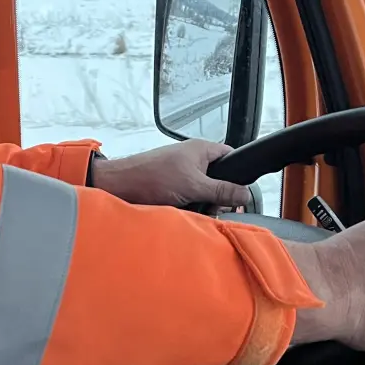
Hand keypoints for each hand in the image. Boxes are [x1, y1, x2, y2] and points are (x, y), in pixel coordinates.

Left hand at [88, 140, 251, 208]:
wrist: (119, 187)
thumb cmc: (152, 176)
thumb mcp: (194, 185)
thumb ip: (222, 190)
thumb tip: (245, 195)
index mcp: (202, 150)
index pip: (231, 157)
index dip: (238, 174)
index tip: (241, 194)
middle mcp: (193, 161)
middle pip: (220, 180)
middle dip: (219, 197)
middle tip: (214, 206)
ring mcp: (182, 175)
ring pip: (205, 194)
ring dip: (202, 205)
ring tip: (194, 210)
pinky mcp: (172, 189)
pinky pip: (190, 201)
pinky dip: (189, 208)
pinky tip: (185, 214)